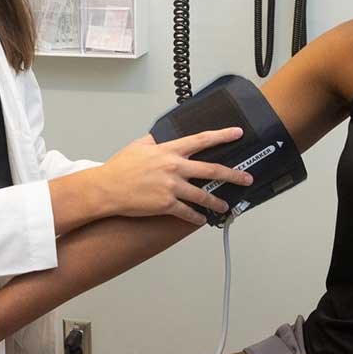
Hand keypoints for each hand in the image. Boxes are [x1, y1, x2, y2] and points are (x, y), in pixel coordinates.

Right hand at [96, 127, 253, 225]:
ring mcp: (171, 187)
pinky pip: (187, 212)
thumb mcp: (139, 146)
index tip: (237, 134)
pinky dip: (196, 217)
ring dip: (217, 201)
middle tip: (246, 178)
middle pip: (211, 170)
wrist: (106, 189)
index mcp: (169, 150)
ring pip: (203, 195)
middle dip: (233, 174)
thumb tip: (164, 138)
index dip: (222, 136)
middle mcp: (174, 167)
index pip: (201, 140)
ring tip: (226, 205)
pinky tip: (201, 219)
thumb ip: (156, 141)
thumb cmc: (119, 168)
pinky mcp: (166, 204)